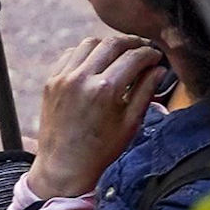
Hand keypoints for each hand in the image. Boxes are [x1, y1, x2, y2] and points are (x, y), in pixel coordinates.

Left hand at [29, 31, 168, 200]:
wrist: (63, 165)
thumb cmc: (101, 149)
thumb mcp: (131, 122)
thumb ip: (145, 91)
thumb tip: (158, 70)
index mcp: (105, 89)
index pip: (134, 57)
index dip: (151, 54)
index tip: (157, 57)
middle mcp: (81, 78)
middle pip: (112, 43)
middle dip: (132, 43)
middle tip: (143, 50)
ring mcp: (62, 78)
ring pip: (89, 43)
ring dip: (108, 46)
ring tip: (120, 55)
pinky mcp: (51, 81)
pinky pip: (70, 54)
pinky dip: (86, 53)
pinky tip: (97, 64)